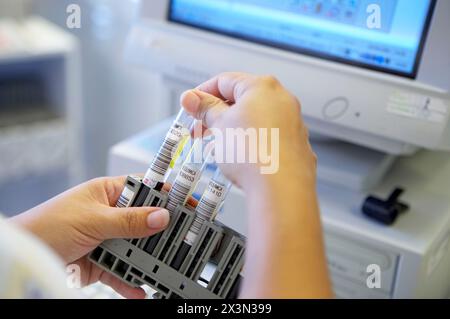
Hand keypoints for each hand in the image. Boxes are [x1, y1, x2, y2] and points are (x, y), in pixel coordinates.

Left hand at [11, 176, 169, 298]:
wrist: (23, 257)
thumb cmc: (48, 225)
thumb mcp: (93, 219)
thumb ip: (129, 220)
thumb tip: (161, 216)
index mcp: (108, 193)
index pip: (145, 189)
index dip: (168, 195)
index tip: (189, 203)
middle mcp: (110, 214)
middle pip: (145, 222)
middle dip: (162, 233)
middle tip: (184, 240)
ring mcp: (107, 239)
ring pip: (137, 249)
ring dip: (148, 261)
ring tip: (164, 270)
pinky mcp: (101, 262)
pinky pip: (122, 272)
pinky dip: (131, 282)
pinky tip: (140, 290)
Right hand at [180, 72, 316, 188]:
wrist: (281, 188)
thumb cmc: (254, 153)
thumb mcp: (220, 125)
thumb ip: (205, 108)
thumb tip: (191, 98)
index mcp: (262, 87)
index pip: (224, 81)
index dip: (202, 93)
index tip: (190, 106)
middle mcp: (282, 100)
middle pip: (242, 100)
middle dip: (217, 115)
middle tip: (200, 128)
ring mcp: (292, 123)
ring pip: (256, 119)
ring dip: (233, 129)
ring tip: (218, 146)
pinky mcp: (296, 144)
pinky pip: (268, 137)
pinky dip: (251, 142)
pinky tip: (240, 157)